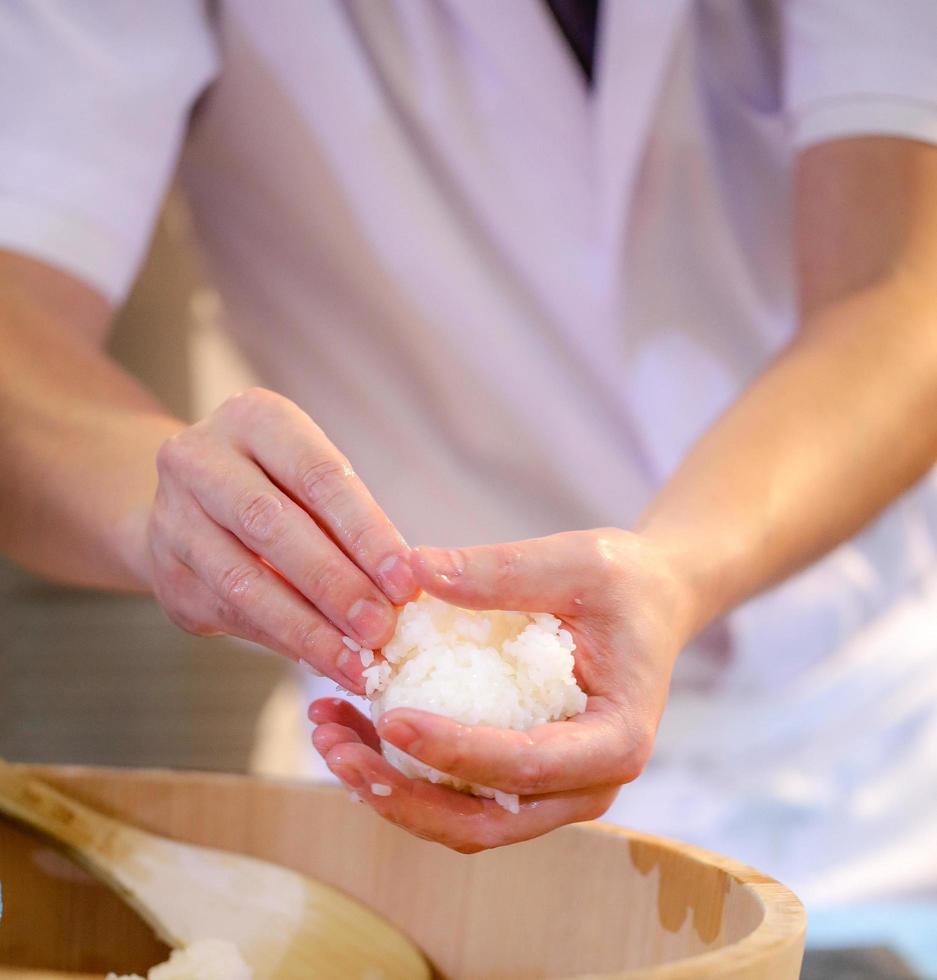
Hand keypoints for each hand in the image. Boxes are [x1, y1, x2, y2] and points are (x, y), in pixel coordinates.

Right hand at [147, 387, 417, 692]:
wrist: (189, 502)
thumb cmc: (280, 487)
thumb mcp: (312, 480)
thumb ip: (351, 524)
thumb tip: (402, 591)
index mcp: (254, 419)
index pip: (316, 476)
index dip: (364, 532)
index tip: (404, 581)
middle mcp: (199, 458)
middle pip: (272, 525)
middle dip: (334, 584)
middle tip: (380, 628)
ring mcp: (172, 517)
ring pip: (244, 582)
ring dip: (308, 630)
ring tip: (356, 663)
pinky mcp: (165, 574)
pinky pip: (231, 615)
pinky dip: (284, 643)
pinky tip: (324, 662)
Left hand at [309, 528, 698, 849]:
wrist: (648, 604)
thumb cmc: (624, 583)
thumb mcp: (575, 563)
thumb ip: (501, 571)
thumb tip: (414, 570)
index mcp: (615, 740)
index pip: (526, 765)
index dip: (454, 751)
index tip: (391, 718)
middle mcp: (585, 784)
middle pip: (483, 821)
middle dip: (401, 793)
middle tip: (335, 745)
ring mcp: (551, 790)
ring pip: (460, 820)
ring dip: (388, 788)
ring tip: (327, 733)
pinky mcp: (520, 779)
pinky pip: (455, 796)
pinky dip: (402, 773)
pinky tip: (355, 726)